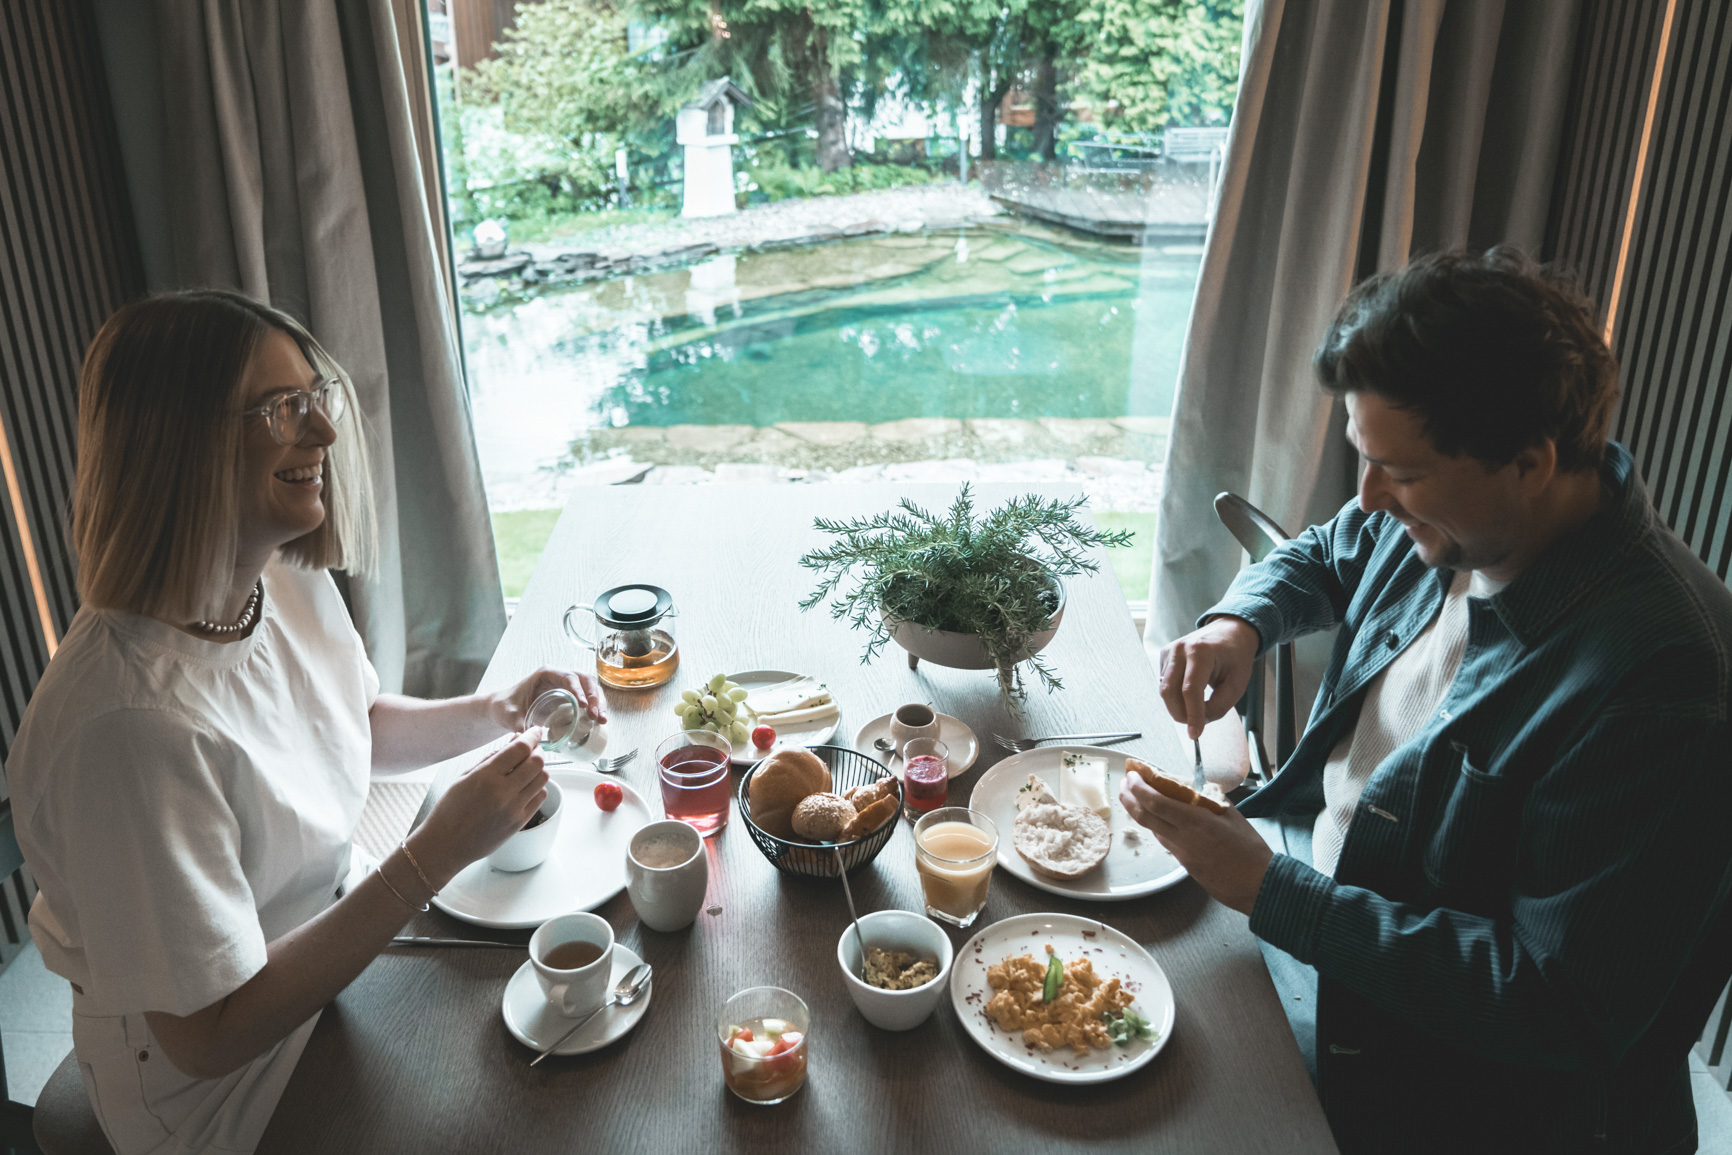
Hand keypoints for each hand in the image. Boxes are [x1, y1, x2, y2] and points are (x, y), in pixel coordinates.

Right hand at [411, 733, 548, 883]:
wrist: (446, 845)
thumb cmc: (450, 810)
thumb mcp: (465, 777)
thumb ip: (491, 758)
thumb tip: (513, 741)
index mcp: (486, 777)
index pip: (520, 749)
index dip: (532, 736)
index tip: (535, 731)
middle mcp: (503, 792)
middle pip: (537, 762)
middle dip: (537, 750)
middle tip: (532, 748)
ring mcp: (514, 809)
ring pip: (542, 779)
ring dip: (539, 768)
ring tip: (528, 767)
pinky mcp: (520, 822)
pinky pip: (540, 797)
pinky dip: (537, 786)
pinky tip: (526, 785)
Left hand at [490, 666, 607, 732]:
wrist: (504, 709)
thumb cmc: (506, 707)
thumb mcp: (509, 715)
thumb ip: (518, 724)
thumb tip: (533, 737)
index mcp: (547, 674)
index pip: (569, 677)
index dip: (579, 690)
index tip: (584, 706)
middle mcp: (560, 677)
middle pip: (585, 680)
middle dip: (594, 697)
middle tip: (596, 716)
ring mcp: (567, 686)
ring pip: (591, 688)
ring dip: (599, 703)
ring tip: (601, 721)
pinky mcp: (570, 697)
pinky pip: (588, 698)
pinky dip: (596, 708)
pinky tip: (599, 722)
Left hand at [1119, 770, 1270, 914]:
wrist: (1258, 884)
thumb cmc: (1250, 849)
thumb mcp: (1232, 815)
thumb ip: (1210, 800)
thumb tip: (1194, 788)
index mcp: (1195, 822)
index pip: (1155, 802)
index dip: (1139, 788)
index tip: (1132, 774)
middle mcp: (1183, 838)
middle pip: (1144, 817)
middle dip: (1129, 798)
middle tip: (1124, 783)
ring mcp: (1181, 854)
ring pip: (1152, 830)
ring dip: (1140, 812)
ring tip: (1137, 796)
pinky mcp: (1184, 865)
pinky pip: (1165, 841)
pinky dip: (1156, 826)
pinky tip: (1159, 818)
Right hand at [1159, 616, 1259, 738]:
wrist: (1230, 633)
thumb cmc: (1235, 656)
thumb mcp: (1236, 685)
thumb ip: (1218, 706)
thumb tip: (1198, 722)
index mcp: (1201, 651)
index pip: (1190, 690)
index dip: (1192, 715)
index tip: (1195, 733)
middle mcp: (1180, 649)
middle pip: (1170, 692)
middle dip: (1181, 714)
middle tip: (1195, 724)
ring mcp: (1169, 651)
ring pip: (1164, 690)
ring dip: (1178, 706)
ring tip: (1196, 706)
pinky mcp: (1164, 656)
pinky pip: (1164, 683)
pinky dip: (1176, 695)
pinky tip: (1191, 690)